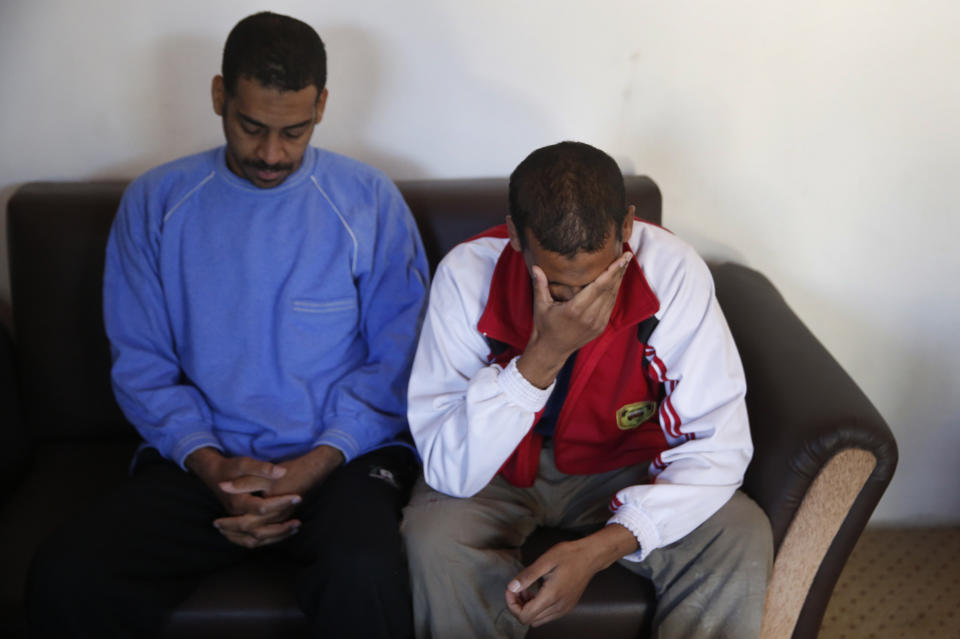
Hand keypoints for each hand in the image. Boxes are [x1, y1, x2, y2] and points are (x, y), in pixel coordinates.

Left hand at [212, 445, 344, 547]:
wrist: (314, 469)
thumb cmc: (288, 471)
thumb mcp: (262, 474)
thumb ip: (243, 483)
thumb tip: (222, 486)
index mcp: (269, 510)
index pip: (245, 524)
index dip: (229, 524)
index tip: (216, 522)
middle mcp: (277, 518)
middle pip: (253, 535)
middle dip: (234, 533)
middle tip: (219, 528)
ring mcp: (283, 519)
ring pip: (262, 538)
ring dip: (244, 537)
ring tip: (230, 534)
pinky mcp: (286, 516)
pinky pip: (270, 534)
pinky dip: (257, 536)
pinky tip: (249, 531)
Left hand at [505, 524, 638, 626]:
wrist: (590, 556)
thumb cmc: (569, 555)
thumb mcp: (545, 561)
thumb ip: (527, 576)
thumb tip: (512, 588)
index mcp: (551, 596)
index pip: (523, 616)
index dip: (512, 604)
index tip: (511, 589)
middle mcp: (558, 607)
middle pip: (529, 620)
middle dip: (518, 606)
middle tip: (517, 588)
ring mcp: (564, 609)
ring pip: (537, 620)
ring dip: (527, 608)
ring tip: (527, 590)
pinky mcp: (567, 607)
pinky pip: (547, 616)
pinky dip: (538, 608)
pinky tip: (538, 592)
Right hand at [517, 251, 632, 388]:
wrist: (551, 350)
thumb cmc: (544, 326)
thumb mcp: (540, 305)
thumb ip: (540, 285)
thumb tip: (535, 266)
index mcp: (575, 309)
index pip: (599, 286)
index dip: (612, 271)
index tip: (621, 258)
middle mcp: (589, 317)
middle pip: (609, 290)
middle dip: (619, 272)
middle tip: (627, 255)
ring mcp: (597, 324)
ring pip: (612, 298)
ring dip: (619, 281)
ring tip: (624, 265)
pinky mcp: (600, 328)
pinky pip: (610, 306)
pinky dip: (614, 293)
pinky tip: (616, 281)